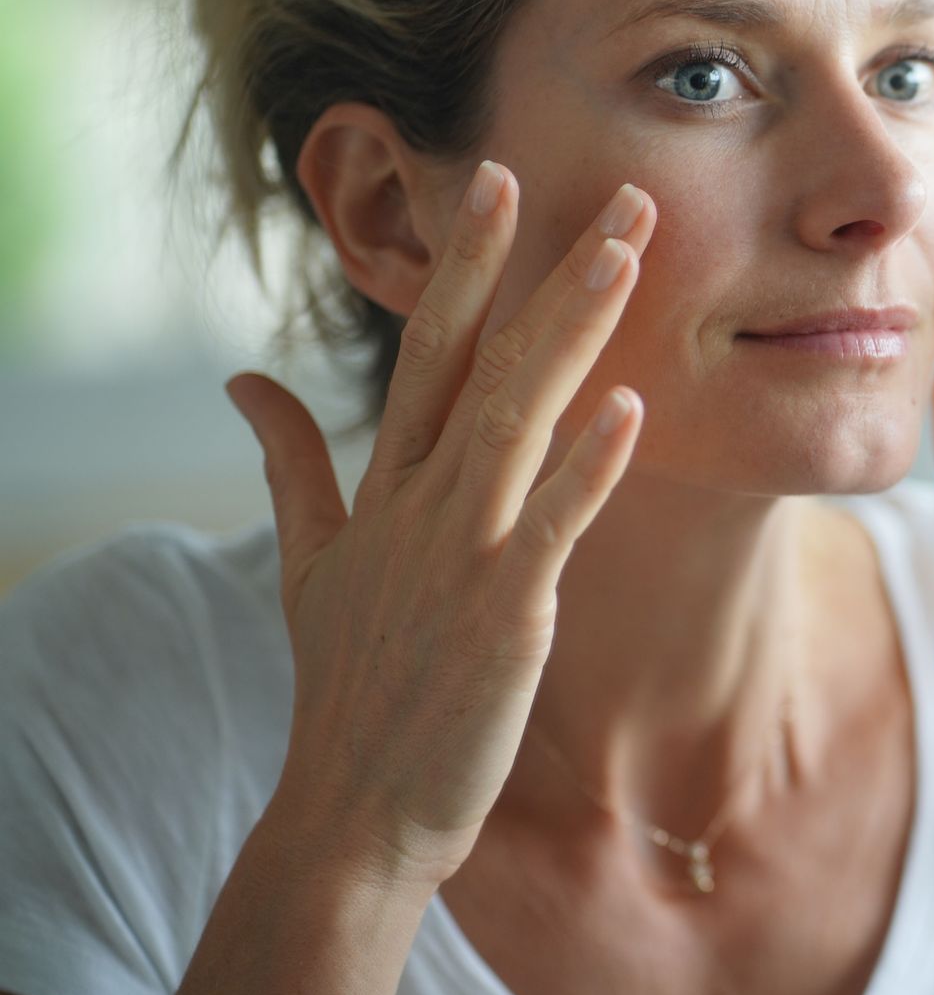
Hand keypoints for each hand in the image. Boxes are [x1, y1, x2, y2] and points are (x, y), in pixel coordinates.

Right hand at [225, 163, 653, 890]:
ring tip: (629, 255)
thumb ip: (288, 463)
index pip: (431, 349)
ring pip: (520, 416)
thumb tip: (242, 379)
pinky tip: (630, 403)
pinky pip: (554, 522)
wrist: (353, 810)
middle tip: (618, 193)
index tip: (505, 184)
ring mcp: (461, 552)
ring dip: (575, 330)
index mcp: (387, 484)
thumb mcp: (306, 562)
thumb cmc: (347, 685)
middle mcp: (422, 501)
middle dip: (546, 269)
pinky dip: (589, 463)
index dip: (470, 265)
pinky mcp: (503, 611)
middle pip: (486, 361)